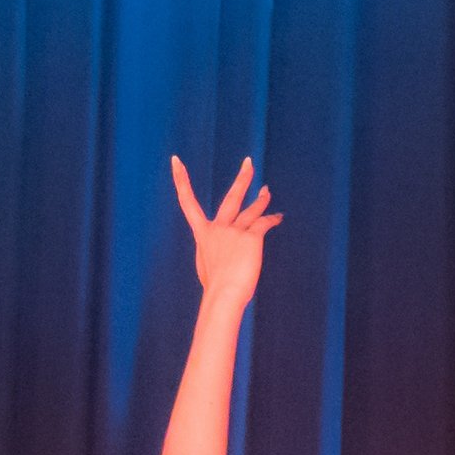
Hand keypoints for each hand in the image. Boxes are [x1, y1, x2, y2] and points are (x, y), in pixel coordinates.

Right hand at [172, 156, 279, 305]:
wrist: (223, 294)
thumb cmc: (215, 288)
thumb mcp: (207, 266)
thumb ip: (214, 252)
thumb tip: (221, 254)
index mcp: (203, 234)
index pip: (187, 201)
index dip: (181, 179)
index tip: (176, 160)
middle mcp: (217, 228)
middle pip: (232, 197)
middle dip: (242, 179)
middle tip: (249, 162)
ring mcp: (234, 231)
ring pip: (252, 210)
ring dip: (261, 200)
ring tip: (267, 191)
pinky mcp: (251, 238)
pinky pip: (264, 223)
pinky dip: (272, 219)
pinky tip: (278, 217)